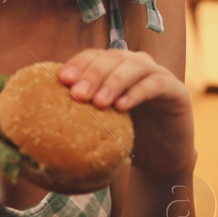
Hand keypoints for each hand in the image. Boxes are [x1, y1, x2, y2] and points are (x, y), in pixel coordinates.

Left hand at [60, 49, 194, 175]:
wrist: (162, 160)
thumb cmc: (127, 140)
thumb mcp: (100, 125)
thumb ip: (80, 114)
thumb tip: (39, 115)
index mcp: (117, 69)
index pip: (96, 56)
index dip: (79, 63)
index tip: (63, 79)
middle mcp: (138, 66)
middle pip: (114, 57)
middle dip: (93, 73)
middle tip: (78, 94)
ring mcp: (160, 76)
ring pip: (136, 65)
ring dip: (114, 81)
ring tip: (99, 102)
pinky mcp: (177, 91)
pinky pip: (157, 84)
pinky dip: (138, 92)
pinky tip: (122, 106)